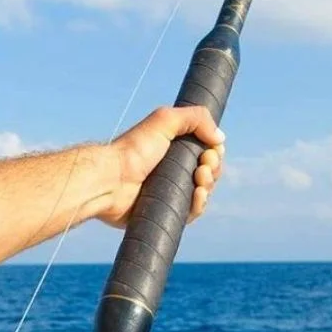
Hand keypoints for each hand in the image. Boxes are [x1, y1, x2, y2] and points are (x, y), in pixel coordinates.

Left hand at [100, 106, 225, 227]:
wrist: (111, 180)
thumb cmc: (134, 149)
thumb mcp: (165, 120)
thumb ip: (196, 118)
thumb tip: (220, 138)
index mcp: (174, 150)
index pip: (206, 153)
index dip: (214, 153)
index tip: (210, 151)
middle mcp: (173, 171)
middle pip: (208, 173)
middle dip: (213, 168)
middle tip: (203, 165)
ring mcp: (170, 193)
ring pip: (203, 193)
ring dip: (209, 185)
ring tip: (199, 178)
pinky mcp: (166, 213)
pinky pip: (191, 213)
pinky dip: (199, 205)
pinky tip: (198, 196)